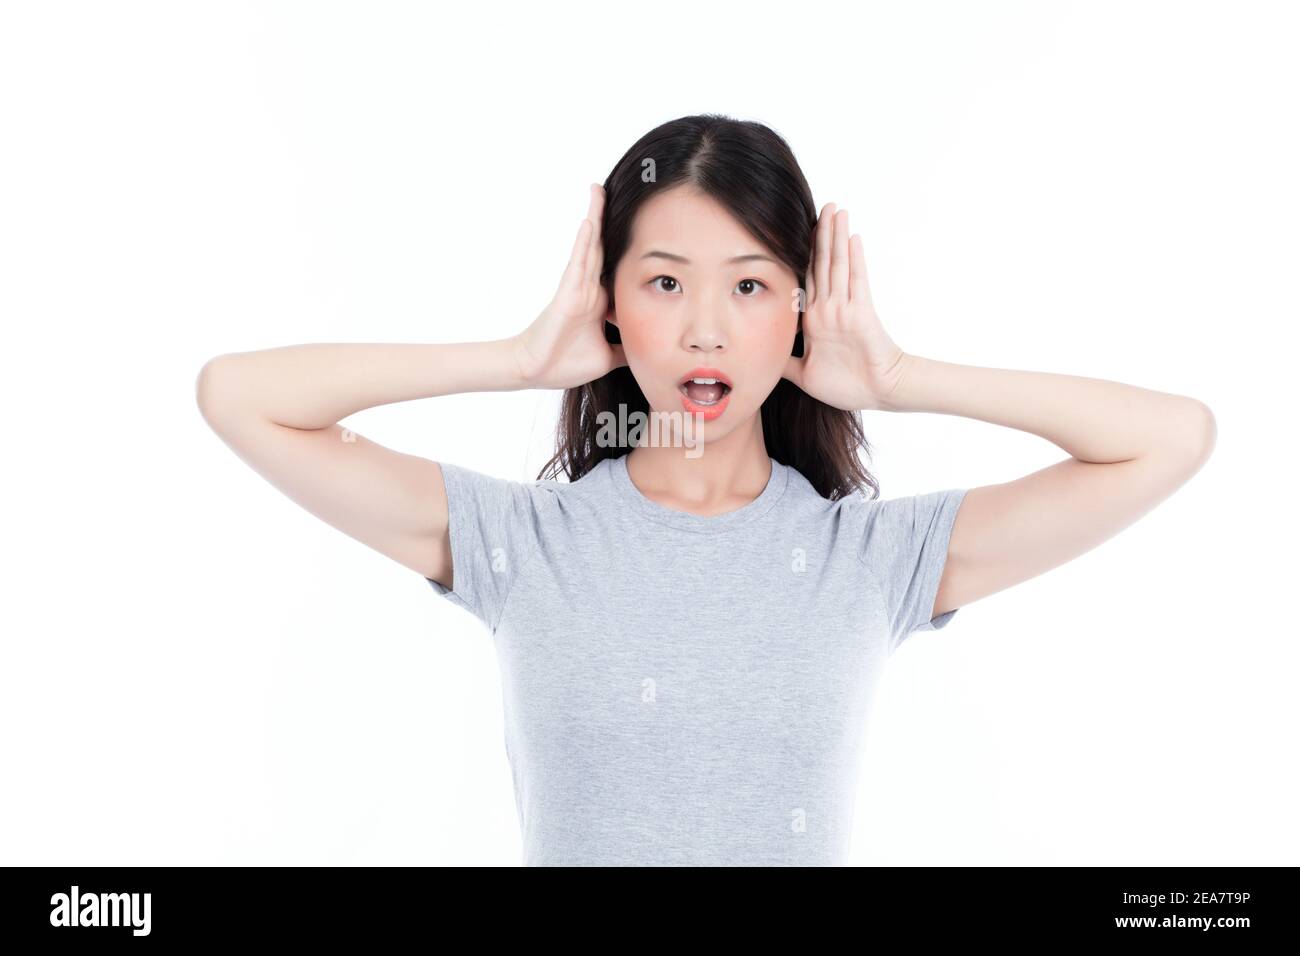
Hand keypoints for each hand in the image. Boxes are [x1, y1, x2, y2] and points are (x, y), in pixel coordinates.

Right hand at [512, 184, 626, 389]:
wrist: (536, 371)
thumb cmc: (565, 362)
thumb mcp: (609, 356)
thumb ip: (627, 349)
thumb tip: (650, 351)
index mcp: (600, 301)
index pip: (617, 268)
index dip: (628, 248)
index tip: (646, 228)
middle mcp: (589, 288)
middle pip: (602, 247)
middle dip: (609, 220)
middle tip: (622, 190)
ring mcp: (577, 288)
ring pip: (589, 247)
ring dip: (594, 218)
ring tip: (599, 190)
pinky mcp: (567, 293)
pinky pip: (577, 264)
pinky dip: (583, 242)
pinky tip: (589, 221)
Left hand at [783, 203, 909, 410]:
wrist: (879, 393)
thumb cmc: (847, 386)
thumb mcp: (803, 374)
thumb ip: (784, 361)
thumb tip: (759, 357)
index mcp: (815, 319)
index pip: (806, 279)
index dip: (802, 255)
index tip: (793, 231)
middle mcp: (829, 308)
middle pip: (822, 263)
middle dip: (821, 235)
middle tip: (821, 205)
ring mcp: (845, 309)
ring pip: (838, 265)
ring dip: (836, 237)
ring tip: (835, 209)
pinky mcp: (861, 313)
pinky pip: (857, 281)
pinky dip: (855, 260)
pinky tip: (852, 237)